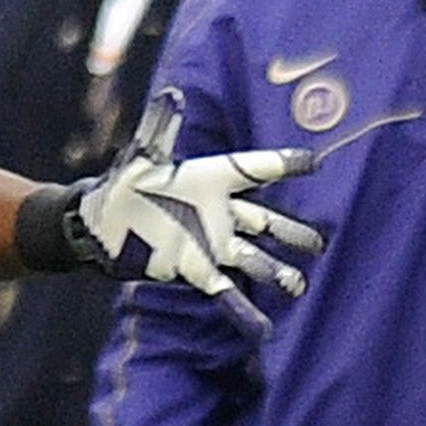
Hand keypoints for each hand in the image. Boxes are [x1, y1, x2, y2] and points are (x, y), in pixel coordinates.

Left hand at [67, 95, 324, 334]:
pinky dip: (244, 313)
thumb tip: (172, 94)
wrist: (103, 224)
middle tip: (322, 241)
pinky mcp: (195, 270)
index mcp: (211, 178)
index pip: (255, 169)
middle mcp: (218, 212)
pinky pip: (225, 293)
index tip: (315, 163)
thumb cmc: (124, 185)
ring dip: (277, 272)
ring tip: (299, 285)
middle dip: (293, 232)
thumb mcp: (141, 156)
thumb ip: (159, 129)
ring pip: (254, 257)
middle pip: (267, 221)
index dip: (284, 165)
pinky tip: (264, 331)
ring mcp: (210, 243)